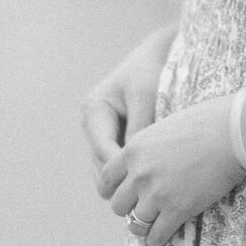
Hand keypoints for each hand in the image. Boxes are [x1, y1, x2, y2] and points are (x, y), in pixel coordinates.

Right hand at [81, 26, 176, 176]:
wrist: (154, 55)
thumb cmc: (150, 72)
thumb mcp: (145, 97)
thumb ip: (138, 129)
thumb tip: (134, 166)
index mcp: (94, 110)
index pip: (102, 151)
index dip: (119, 170)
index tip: (141, 183)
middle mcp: (91, 123)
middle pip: (99, 165)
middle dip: (119, 178)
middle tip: (146, 191)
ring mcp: (99, 131)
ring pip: (106, 168)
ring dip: (123, 175)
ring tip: (148, 184)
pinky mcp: (111, 135)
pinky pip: (116, 160)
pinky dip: (127, 168)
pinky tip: (148, 173)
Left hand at [98, 95, 245, 245]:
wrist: (234, 130)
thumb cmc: (207, 121)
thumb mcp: (166, 127)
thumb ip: (148, 149)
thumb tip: (143, 168)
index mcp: (135, 148)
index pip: (106, 179)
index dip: (115, 189)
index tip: (127, 192)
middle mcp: (140, 172)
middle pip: (118, 205)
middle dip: (131, 207)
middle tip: (147, 203)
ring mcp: (157, 193)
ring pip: (135, 223)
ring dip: (147, 222)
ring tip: (160, 217)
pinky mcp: (177, 209)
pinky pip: (155, 237)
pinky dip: (159, 237)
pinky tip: (169, 229)